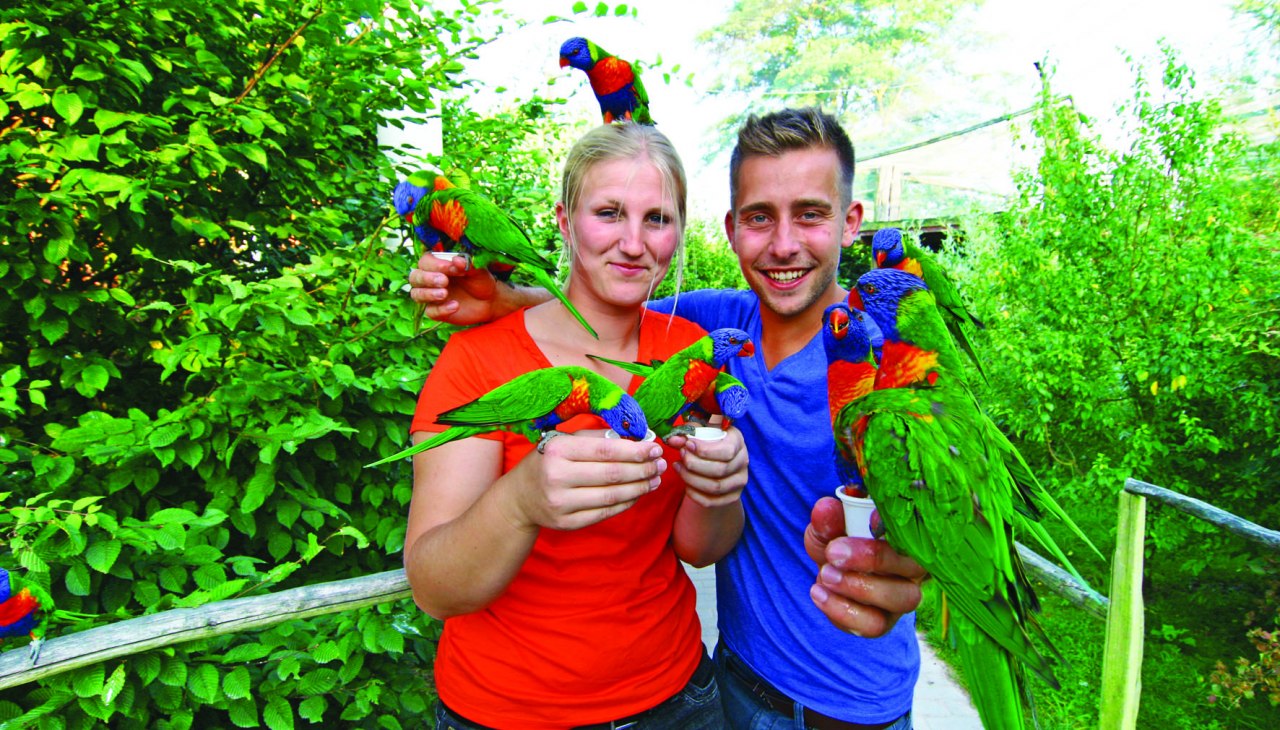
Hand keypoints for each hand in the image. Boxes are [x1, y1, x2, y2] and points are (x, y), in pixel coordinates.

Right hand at [407, 252, 498, 325]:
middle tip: (444, 281)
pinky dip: (441, 309)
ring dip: (428, 294)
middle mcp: (430, 279)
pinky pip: (430, 311)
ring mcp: (432, 296)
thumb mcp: (478, 271)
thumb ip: (467, 265)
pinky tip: (455, 306)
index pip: (426, 261)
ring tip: (445, 294)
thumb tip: (456, 259)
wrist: (489, 302)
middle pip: (415, 277)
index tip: (452, 267)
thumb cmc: (481, 281)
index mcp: (438, 265)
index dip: (436, 264)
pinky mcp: (436, 311)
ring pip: (416, 294)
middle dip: (427, 279)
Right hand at [502, 433, 667, 531]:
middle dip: (642, 469)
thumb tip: (638, 439)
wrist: (520, 498)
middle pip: (612, 474)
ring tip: (654, 479)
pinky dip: (626, 503)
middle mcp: (557, 477)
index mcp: (558, 450)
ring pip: (611, 496)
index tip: (654, 448)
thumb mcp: (565, 441)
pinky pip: (605, 513)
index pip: (605, 450)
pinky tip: (637, 493)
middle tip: (660, 464)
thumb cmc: (549, 462)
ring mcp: (561, 503)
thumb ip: (598, 438)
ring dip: (639, 487)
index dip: (634, 450)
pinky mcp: (566, 523)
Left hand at [666, 427, 748, 507]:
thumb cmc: (707, 442)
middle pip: (720, 470)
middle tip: (681, 456)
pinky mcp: (732, 496)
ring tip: (678, 467)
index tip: (688, 445)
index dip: (705, 450)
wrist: (717, 460)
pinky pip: (711, 501)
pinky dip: (694, 494)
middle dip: (695, 464)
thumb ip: (686, 435)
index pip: (727, 451)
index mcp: (737, 441)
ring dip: (691, 479)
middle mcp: (743, 461)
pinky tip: (685, 484)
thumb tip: (673, 440)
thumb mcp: (698, 434)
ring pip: (715, 487)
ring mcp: (739, 481)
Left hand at [804, 496, 926, 636]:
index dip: (897, 527)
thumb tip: (825, 508)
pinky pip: (874, 625)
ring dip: (858, 588)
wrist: (829, 570)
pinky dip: (842, 610)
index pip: (917, 532)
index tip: (869, 520)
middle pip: (915, 568)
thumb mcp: (829, 527)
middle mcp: (913, 570)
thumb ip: (829, 519)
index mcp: (908, 539)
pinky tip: (818, 592)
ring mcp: (902, 598)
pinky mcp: (884, 623)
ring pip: (900, 600)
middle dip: (873, 559)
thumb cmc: (838, 541)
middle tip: (833, 552)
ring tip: (825, 574)